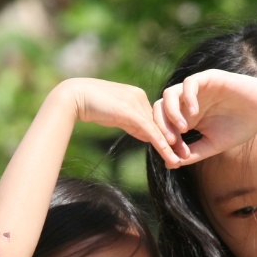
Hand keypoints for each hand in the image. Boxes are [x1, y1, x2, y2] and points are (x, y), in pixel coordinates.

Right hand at [58, 78, 180, 164]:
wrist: (73, 97)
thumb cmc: (89, 106)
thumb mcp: (115, 115)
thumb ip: (131, 123)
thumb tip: (146, 135)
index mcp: (136, 96)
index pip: (154, 119)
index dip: (164, 135)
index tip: (174, 148)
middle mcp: (139, 97)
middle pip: (159, 123)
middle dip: (172, 141)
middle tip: (183, 156)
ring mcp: (135, 102)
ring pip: (157, 127)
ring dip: (170, 145)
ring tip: (180, 160)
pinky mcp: (130, 111)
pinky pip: (149, 130)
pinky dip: (160, 142)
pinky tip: (169, 153)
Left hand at [152, 70, 256, 166]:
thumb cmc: (240, 128)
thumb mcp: (212, 144)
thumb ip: (192, 153)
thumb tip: (170, 164)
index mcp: (186, 116)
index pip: (163, 123)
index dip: (163, 139)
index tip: (173, 154)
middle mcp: (187, 101)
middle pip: (160, 108)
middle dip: (162, 126)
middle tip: (171, 141)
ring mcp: (196, 89)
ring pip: (169, 94)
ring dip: (171, 113)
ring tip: (183, 128)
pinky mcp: (208, 78)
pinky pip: (189, 83)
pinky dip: (187, 98)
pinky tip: (195, 114)